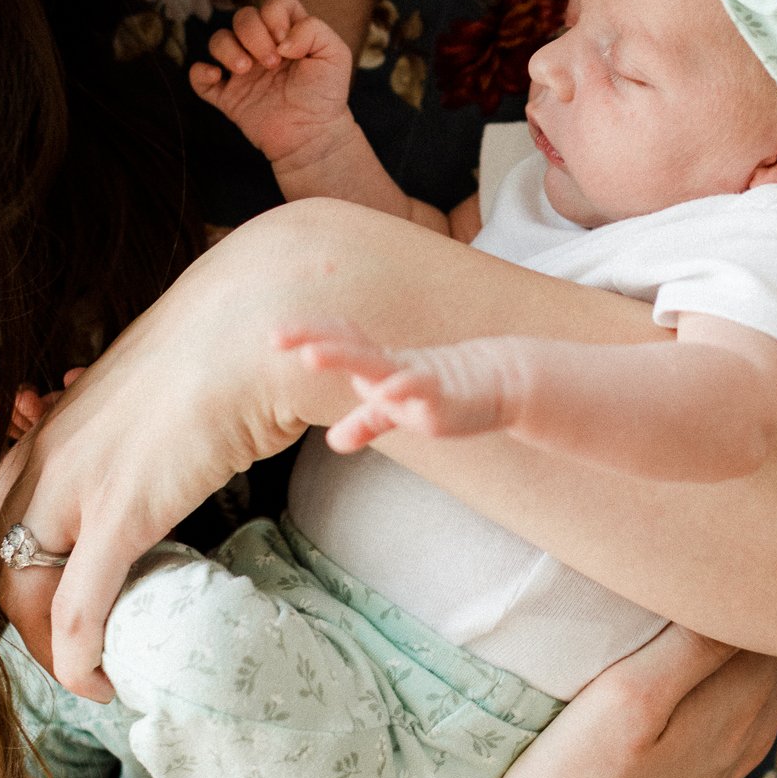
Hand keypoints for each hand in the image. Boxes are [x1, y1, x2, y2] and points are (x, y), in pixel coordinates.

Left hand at [0, 209, 323, 700]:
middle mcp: (46, 455)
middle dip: (28, 619)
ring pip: (24, 595)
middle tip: (78, 648)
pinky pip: (76, 608)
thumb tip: (173, 431)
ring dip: (49, 649)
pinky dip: (78, 658)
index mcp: (54, 423)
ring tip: (92, 675)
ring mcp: (76, 485)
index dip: (20, 563)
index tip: (60, 595)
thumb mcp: (159, 376)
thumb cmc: (224, 341)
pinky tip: (102, 682)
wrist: (254, 324)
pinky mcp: (120, 513)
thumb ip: (142, 413)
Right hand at [188, 0, 351, 163]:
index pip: (273, 3)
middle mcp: (262, 47)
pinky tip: (216, 77)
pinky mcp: (228, 96)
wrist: (313, 136)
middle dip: (254, 35)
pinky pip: (198, 76)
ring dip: (228, 49)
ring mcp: (242, 71)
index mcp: (287, 33)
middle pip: (243, 17)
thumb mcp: (336, 54)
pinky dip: (199, 72)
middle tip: (272, 64)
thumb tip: (280, 39)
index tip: (286, 43)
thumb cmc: (326, 95)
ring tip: (246, 71)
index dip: (274, 15)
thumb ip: (313, 30)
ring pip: (218, 40)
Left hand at [277, 321, 517, 450]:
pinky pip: (418, 390)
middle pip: (347, 346)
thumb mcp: (399, 412)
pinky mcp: (441, 396)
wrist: (502, 380)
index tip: (274, 335)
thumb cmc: (446, 390)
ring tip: (310, 355)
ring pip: (375, 363)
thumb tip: (334, 442)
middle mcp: (393, 365)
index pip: (340, 343)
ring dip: (343, 357)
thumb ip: (367, 422)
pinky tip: (382, 392)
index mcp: (381, 365)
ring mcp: (416, 376)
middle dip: (313, 339)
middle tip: (275, 336)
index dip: (309, 336)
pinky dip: (400, 389)